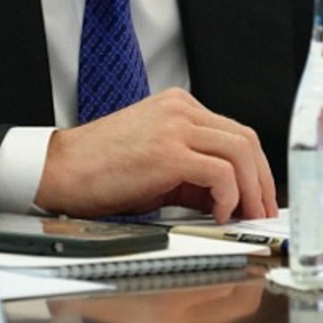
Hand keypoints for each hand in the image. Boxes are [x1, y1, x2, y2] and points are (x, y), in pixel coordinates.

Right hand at [35, 88, 278, 222]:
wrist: (61, 170)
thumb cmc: (100, 170)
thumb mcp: (156, 163)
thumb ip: (193, 172)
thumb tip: (228, 198)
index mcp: (178, 106)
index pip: (235, 132)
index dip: (255, 168)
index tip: (259, 196)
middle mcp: (181, 109)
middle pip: (246, 139)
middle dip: (262, 180)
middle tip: (262, 211)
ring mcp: (176, 127)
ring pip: (241, 152)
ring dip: (251, 189)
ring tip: (246, 216)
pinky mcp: (169, 152)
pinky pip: (221, 172)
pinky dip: (229, 196)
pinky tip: (219, 214)